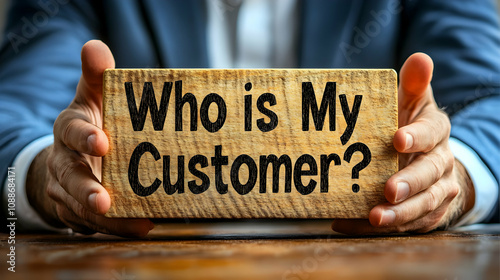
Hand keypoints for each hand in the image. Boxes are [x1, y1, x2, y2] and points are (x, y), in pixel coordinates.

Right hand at [26, 40, 153, 236]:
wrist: (71, 155)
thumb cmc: (91, 121)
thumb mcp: (92, 96)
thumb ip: (97, 75)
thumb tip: (96, 47)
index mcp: (69, 130)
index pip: (71, 132)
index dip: (84, 137)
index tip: (103, 142)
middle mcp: (65, 162)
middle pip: (71, 178)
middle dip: (86, 191)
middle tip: (105, 201)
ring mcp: (69, 190)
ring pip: (82, 209)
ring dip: (109, 219)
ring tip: (138, 225)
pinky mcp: (78, 211)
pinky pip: (93, 224)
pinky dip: (116, 228)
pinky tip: (141, 227)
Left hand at [332, 53, 474, 233]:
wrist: (429, 160)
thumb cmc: (410, 126)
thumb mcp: (412, 103)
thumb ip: (413, 85)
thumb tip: (420, 59)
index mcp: (436, 132)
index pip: (433, 132)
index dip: (417, 137)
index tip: (396, 140)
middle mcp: (440, 163)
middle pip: (429, 175)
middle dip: (409, 184)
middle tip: (388, 190)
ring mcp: (436, 191)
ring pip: (423, 205)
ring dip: (400, 214)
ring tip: (375, 217)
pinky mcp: (425, 213)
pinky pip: (407, 224)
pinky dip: (379, 227)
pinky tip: (350, 223)